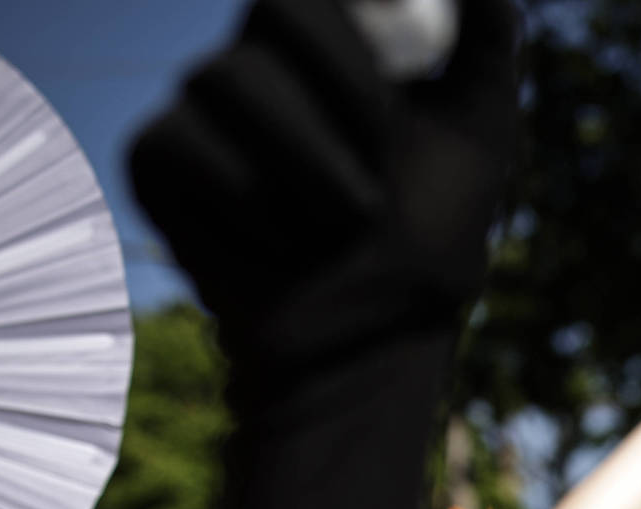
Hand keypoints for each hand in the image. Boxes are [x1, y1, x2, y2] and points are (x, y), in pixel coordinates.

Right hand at [129, 0, 517, 389]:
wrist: (371, 344)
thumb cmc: (429, 247)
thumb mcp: (477, 141)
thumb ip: (485, 50)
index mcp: (331, 48)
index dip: (349, 26)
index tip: (395, 96)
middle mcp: (260, 64)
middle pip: (271, 9)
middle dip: (345, 94)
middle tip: (381, 168)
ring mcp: (200, 110)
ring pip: (225, 80)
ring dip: (309, 167)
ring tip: (345, 225)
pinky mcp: (155, 162)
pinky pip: (182, 148)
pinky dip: (249, 212)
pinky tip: (278, 251)